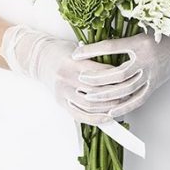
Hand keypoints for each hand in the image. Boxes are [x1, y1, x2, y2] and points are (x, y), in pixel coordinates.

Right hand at [0, 24, 145, 125]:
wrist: (38, 58)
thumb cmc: (61, 51)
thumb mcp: (78, 50)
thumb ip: (96, 60)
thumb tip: (120, 70)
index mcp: (73, 62)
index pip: (102, 73)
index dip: (118, 78)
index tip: (130, 78)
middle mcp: (66, 79)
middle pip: (98, 91)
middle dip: (117, 94)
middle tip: (130, 93)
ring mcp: (62, 92)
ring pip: (91, 105)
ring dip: (109, 108)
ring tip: (122, 105)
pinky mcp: (60, 102)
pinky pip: (80, 115)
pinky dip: (95, 119)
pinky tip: (107, 118)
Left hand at [71, 8, 169, 117]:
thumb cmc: (163, 31)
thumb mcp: (143, 26)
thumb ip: (122, 33)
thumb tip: (95, 34)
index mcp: (141, 42)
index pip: (110, 47)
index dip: (91, 51)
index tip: (75, 53)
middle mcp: (146, 60)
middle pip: (117, 74)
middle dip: (96, 78)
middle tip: (80, 79)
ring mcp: (152, 75)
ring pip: (126, 90)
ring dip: (106, 95)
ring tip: (89, 95)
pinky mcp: (155, 85)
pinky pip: (138, 99)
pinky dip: (124, 107)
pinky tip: (110, 111)